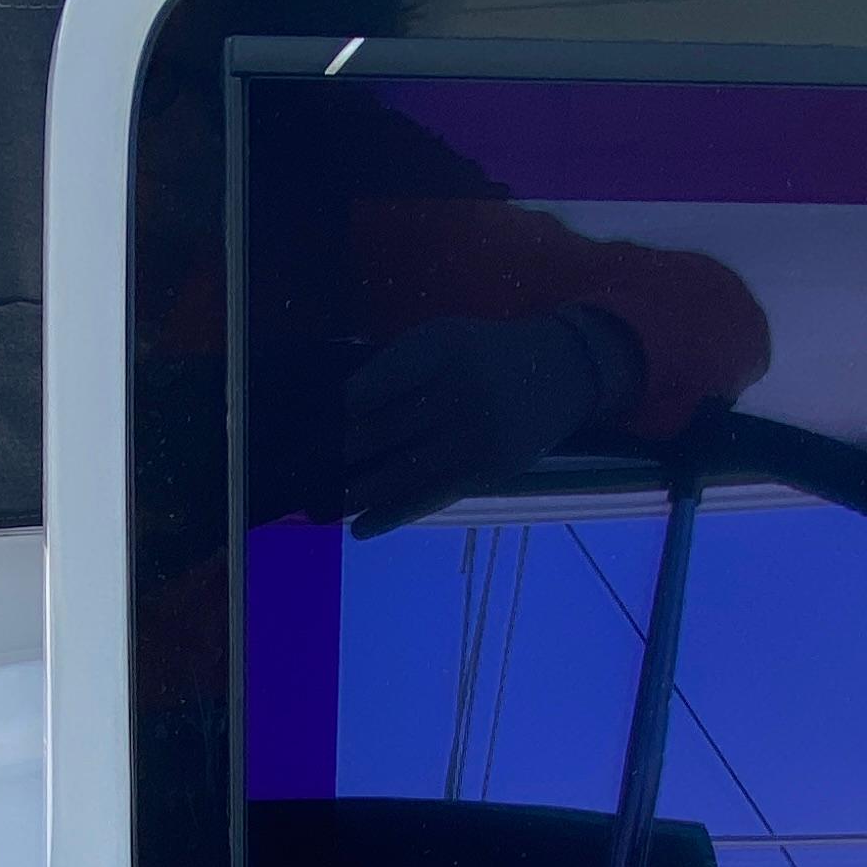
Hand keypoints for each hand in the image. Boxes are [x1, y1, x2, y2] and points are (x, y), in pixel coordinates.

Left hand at [341, 305, 647, 536]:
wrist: (562, 371)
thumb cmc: (484, 354)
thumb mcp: (445, 339)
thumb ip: (400, 367)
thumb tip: (340, 412)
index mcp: (444, 348)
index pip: (379, 382)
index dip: (344, 406)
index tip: (315, 423)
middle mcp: (462, 390)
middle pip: (386, 428)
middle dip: (341, 452)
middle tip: (304, 470)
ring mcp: (478, 434)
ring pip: (404, 469)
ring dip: (357, 491)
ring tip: (322, 505)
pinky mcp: (489, 469)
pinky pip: (432, 496)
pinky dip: (393, 514)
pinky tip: (361, 527)